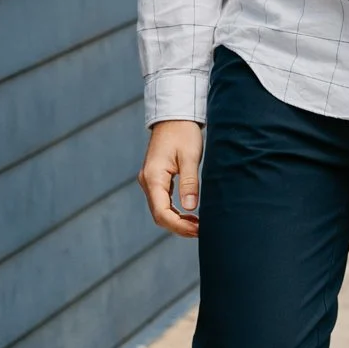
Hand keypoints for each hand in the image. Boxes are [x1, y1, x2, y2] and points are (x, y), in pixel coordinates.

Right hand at [138, 119, 204, 237]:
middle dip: (179, 227)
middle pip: (159, 215)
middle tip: (201, 231)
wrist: (174, 116)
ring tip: (198, 225)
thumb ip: (190, 182)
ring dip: (177, 220)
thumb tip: (191, 208)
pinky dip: (174, 212)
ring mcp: (149, 180)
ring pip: (160, 210)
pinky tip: (189, 214)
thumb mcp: (190, 156)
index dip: (179, 225)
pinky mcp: (155, 179)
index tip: (198, 230)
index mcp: (153, 177)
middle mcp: (147, 181)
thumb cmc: (183, 132)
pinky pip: (162, 202)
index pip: (162, 212)